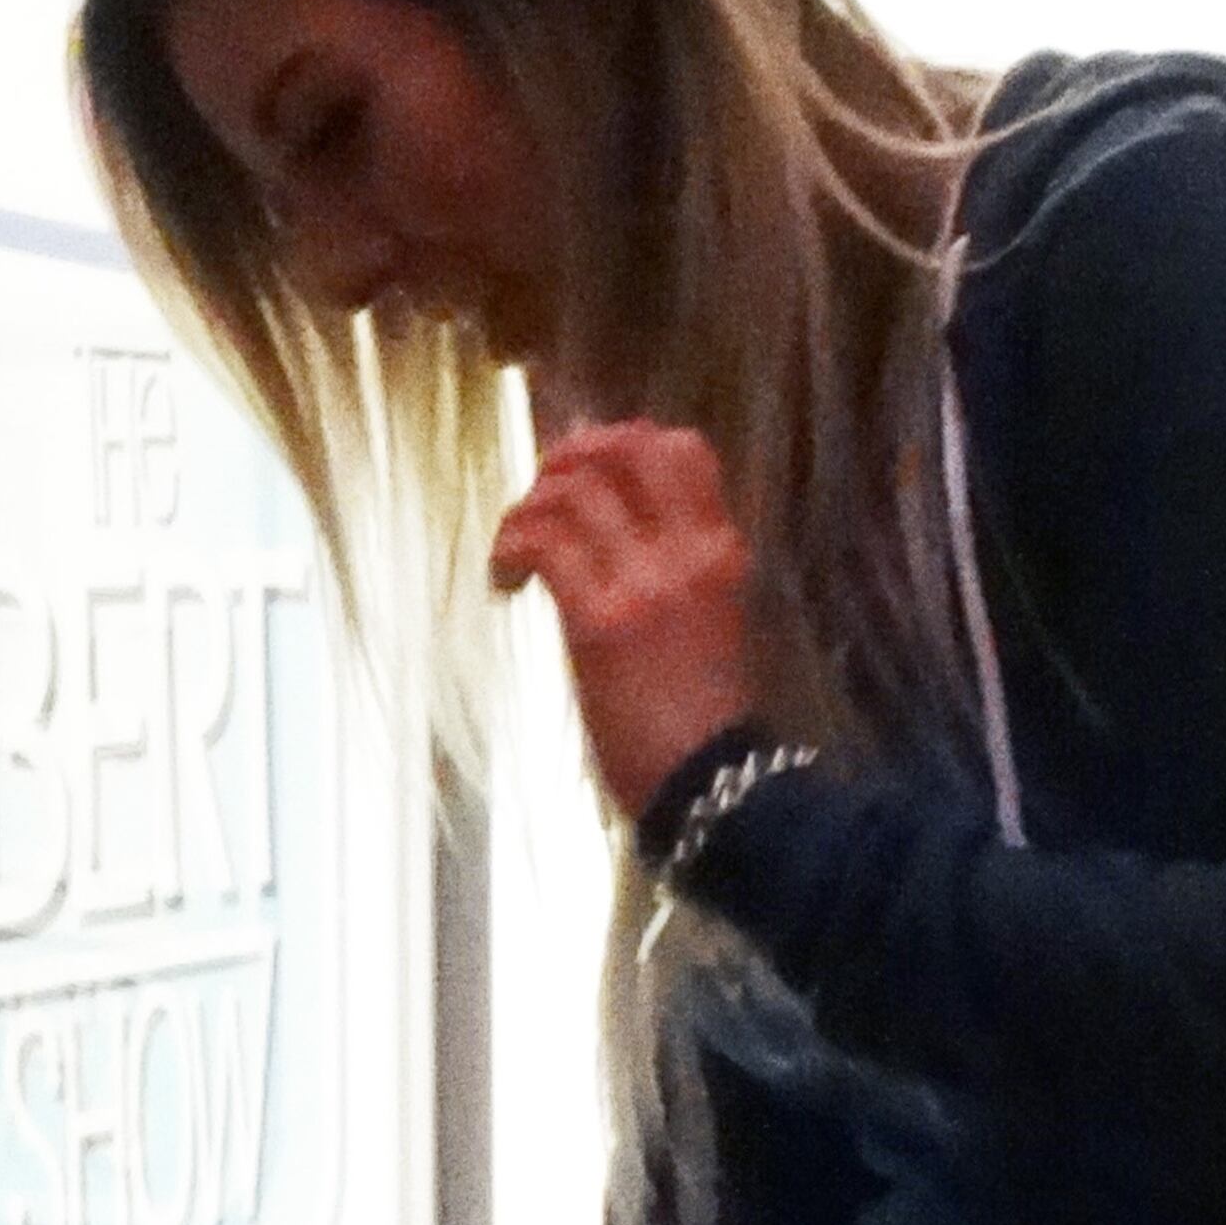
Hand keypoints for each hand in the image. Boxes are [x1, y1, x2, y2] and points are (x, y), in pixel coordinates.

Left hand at [491, 420, 760, 817]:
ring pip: (573, 491)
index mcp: (719, 549)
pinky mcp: (599, 620)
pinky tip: (505, 580)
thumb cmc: (707, 719)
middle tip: (541, 492)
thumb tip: (616, 536)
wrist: (711, 783)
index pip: (682, 450)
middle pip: (623, 450)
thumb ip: (674, 571)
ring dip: (527, 509)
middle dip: (570, 455)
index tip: (589, 468)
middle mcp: (686, 550)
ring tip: (514, 549)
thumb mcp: (710, 621)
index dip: (624, 440)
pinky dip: (511, 548)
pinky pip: (544, 544)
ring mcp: (643, 580)